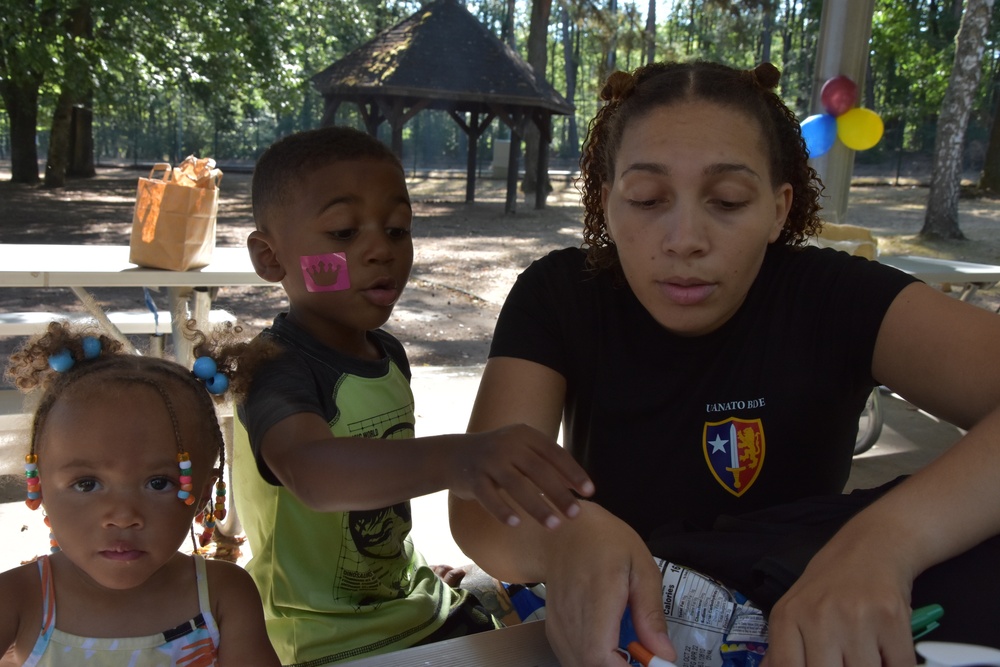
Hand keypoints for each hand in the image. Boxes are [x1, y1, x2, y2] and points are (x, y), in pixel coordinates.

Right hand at [447, 423, 593, 528]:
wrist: (454, 455)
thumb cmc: (499, 456)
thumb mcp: (522, 450)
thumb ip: (546, 463)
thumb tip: (577, 486)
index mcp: (525, 435)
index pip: (554, 453)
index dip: (573, 472)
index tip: (589, 492)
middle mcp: (507, 444)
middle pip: (538, 470)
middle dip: (559, 494)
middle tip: (576, 515)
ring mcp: (488, 460)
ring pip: (516, 485)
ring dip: (537, 507)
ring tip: (554, 525)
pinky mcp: (473, 478)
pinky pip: (489, 497)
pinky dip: (503, 510)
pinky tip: (517, 524)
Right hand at [541, 506, 674, 665]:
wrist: (566, 529)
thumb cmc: (605, 541)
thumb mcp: (641, 567)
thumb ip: (651, 613)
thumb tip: (664, 653)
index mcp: (597, 597)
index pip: (599, 655)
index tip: (650, 665)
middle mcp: (571, 615)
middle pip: (589, 666)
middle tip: (643, 658)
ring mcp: (558, 624)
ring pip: (579, 665)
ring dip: (606, 665)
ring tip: (628, 652)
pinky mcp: (553, 628)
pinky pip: (572, 658)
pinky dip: (593, 660)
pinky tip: (610, 646)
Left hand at [763, 543, 915, 666]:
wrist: (871, 548)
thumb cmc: (829, 586)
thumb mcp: (794, 610)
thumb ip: (782, 650)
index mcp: (787, 618)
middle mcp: (817, 617)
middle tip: (843, 662)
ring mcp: (855, 617)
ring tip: (863, 656)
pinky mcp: (891, 618)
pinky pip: (898, 666)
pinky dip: (895, 665)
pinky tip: (886, 654)